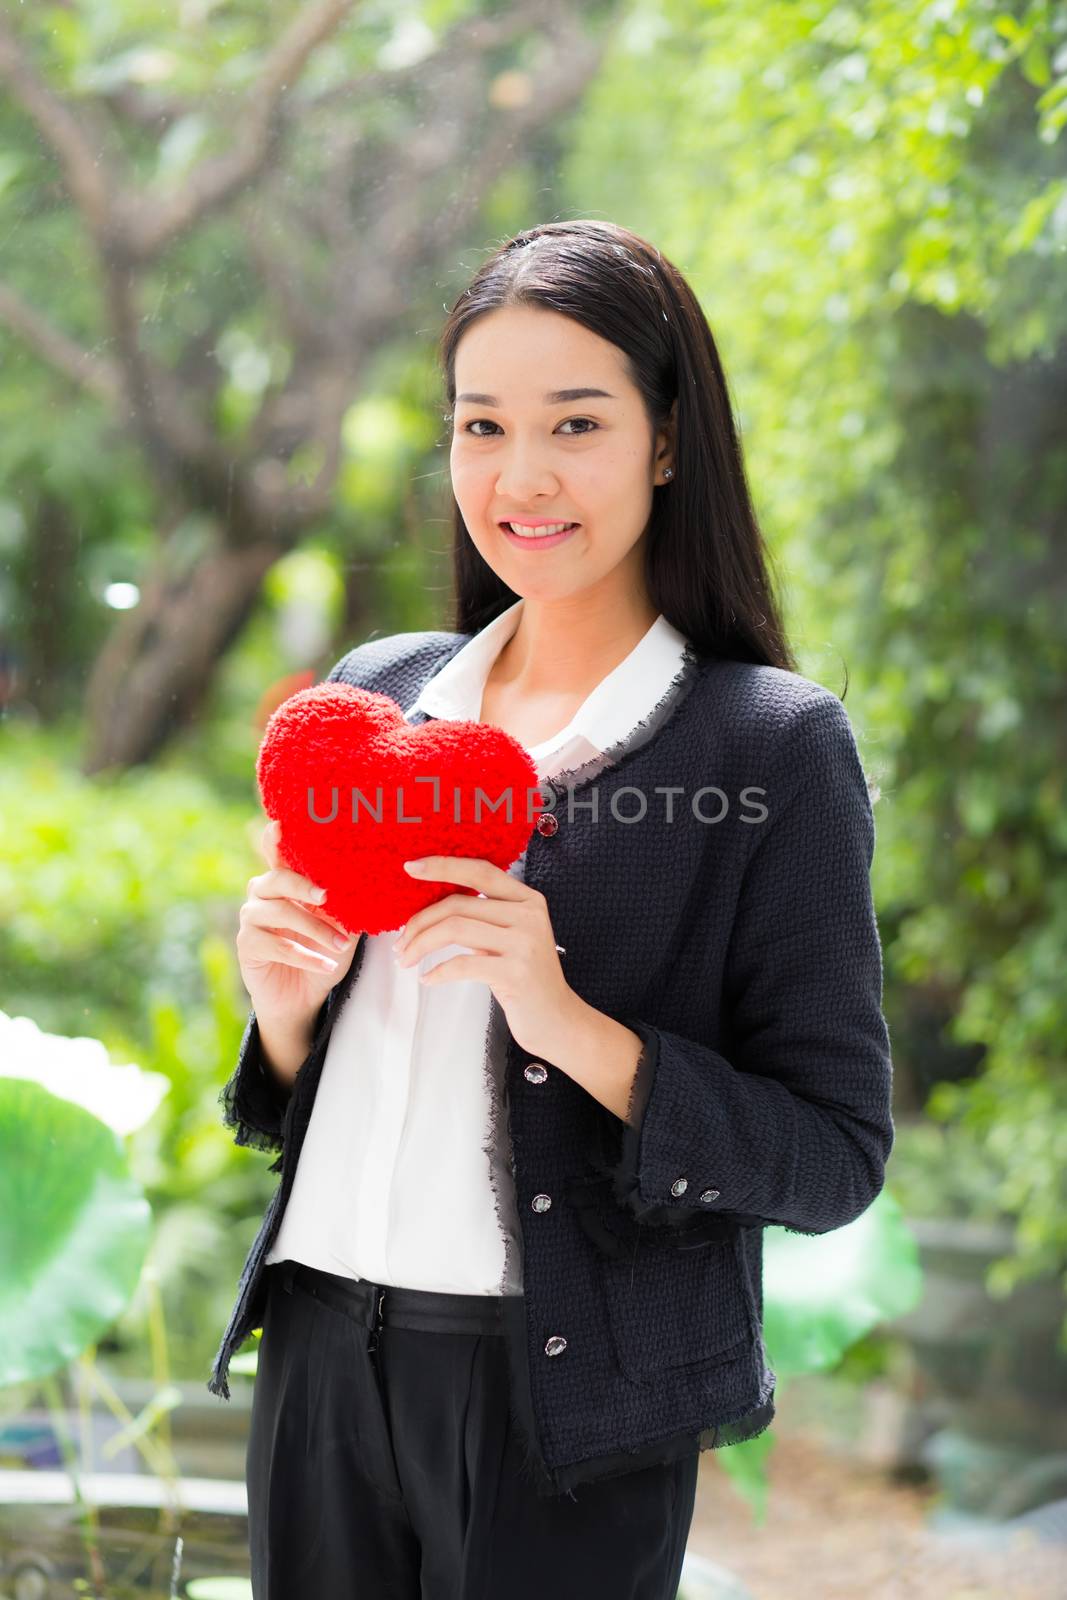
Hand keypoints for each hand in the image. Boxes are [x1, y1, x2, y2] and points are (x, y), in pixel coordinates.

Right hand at [236, 819, 359, 1031]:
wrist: (303, 996)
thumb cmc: (323, 953)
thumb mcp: (341, 929)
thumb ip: (346, 907)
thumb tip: (370, 887)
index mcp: (284, 881)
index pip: (278, 855)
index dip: (275, 840)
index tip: (279, 825)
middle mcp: (262, 893)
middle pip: (278, 879)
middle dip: (303, 886)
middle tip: (327, 896)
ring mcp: (250, 917)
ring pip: (282, 914)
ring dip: (315, 930)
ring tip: (340, 945)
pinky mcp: (246, 944)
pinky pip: (278, 945)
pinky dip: (306, 956)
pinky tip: (327, 965)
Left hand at [392, 855, 577, 1060]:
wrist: (557, 1019)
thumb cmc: (526, 978)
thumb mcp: (511, 936)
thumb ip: (484, 916)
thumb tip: (431, 907)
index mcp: (528, 900)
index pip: (480, 871)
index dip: (444, 866)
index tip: (411, 867)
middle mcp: (528, 916)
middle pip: (458, 903)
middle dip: (420, 922)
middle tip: (401, 942)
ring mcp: (524, 943)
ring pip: (455, 929)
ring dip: (421, 944)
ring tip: (407, 958)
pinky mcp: (515, 973)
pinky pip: (461, 964)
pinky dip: (437, 972)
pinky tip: (428, 979)